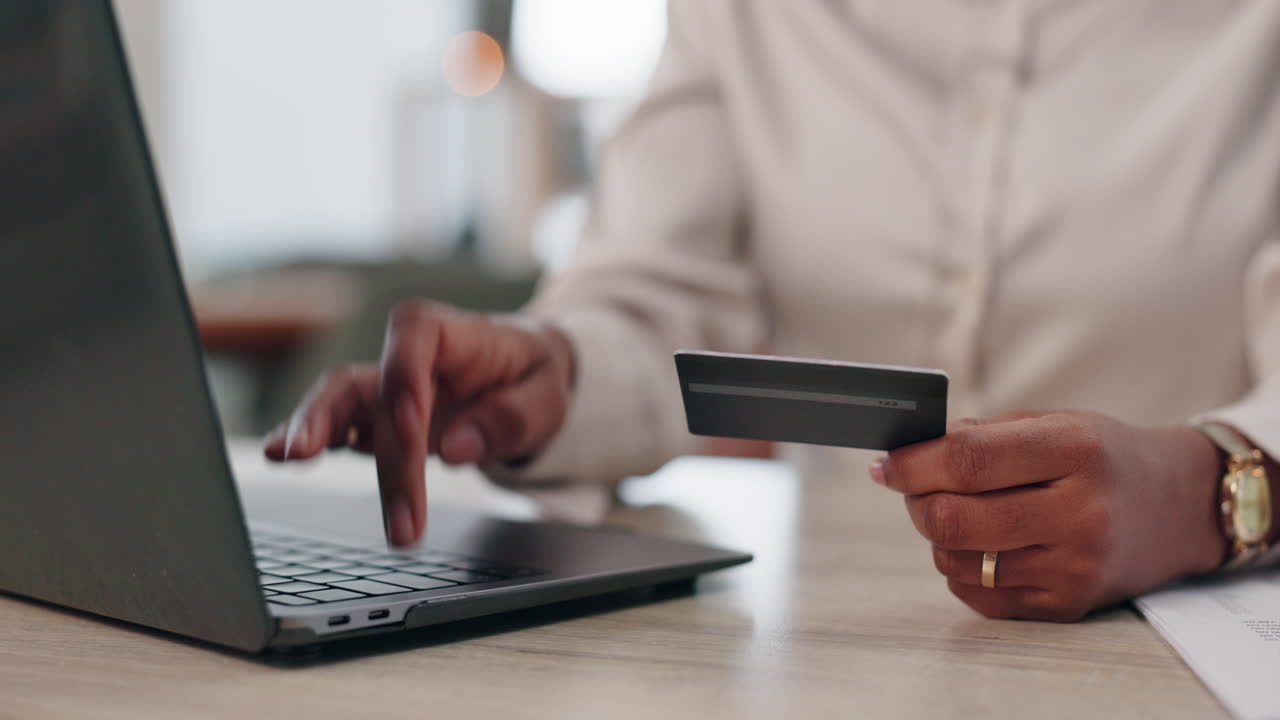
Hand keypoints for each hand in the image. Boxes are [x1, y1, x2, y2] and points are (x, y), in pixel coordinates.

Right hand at [263, 301, 574, 546]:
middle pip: (371, 383)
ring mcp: (386, 390)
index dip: (406, 378)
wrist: (525, 378)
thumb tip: (456, 448)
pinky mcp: (376, 422)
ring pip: (338, 401)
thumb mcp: (547, 396)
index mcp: (453, 333)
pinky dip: (307, 441)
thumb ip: (509, 418)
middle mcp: (408, 357)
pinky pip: (337, 428)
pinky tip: (278, 457)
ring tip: (288, 457)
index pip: (415, 336)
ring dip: (314, 431)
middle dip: (360, 435)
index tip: (414, 428)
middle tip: (364, 492)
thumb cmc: (533, 378)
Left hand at [869, 410, 1226, 620]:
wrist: (1179, 507)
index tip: (885, 463)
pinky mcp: (1068, 604)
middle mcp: (1080, 512)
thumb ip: (983, 435)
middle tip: (913, 488)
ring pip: (958, 561)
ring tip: (955, 512)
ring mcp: (1076, 565)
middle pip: (956, 519)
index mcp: (1075, 451)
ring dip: (938, 536)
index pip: (970, 460)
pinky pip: (979, 595)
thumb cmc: (1102, 457)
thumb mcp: (1055, 422)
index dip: (914, 463)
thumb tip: (910, 452)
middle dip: (917, 502)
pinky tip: (981, 545)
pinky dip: (962, 569)